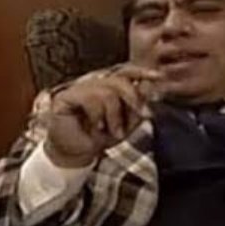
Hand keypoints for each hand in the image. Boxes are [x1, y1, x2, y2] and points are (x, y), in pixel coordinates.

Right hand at [43, 64, 164, 167]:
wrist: (77, 153)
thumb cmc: (99, 138)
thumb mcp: (125, 125)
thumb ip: (136, 108)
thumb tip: (148, 89)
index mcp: (108, 87)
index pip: (125, 72)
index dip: (141, 71)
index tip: (158, 77)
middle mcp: (94, 84)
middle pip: (119, 79)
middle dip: (134, 98)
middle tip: (143, 115)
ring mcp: (79, 88)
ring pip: (107, 91)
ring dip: (115, 115)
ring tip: (115, 132)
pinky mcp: (66, 96)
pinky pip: (90, 98)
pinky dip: (98, 115)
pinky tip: (96, 126)